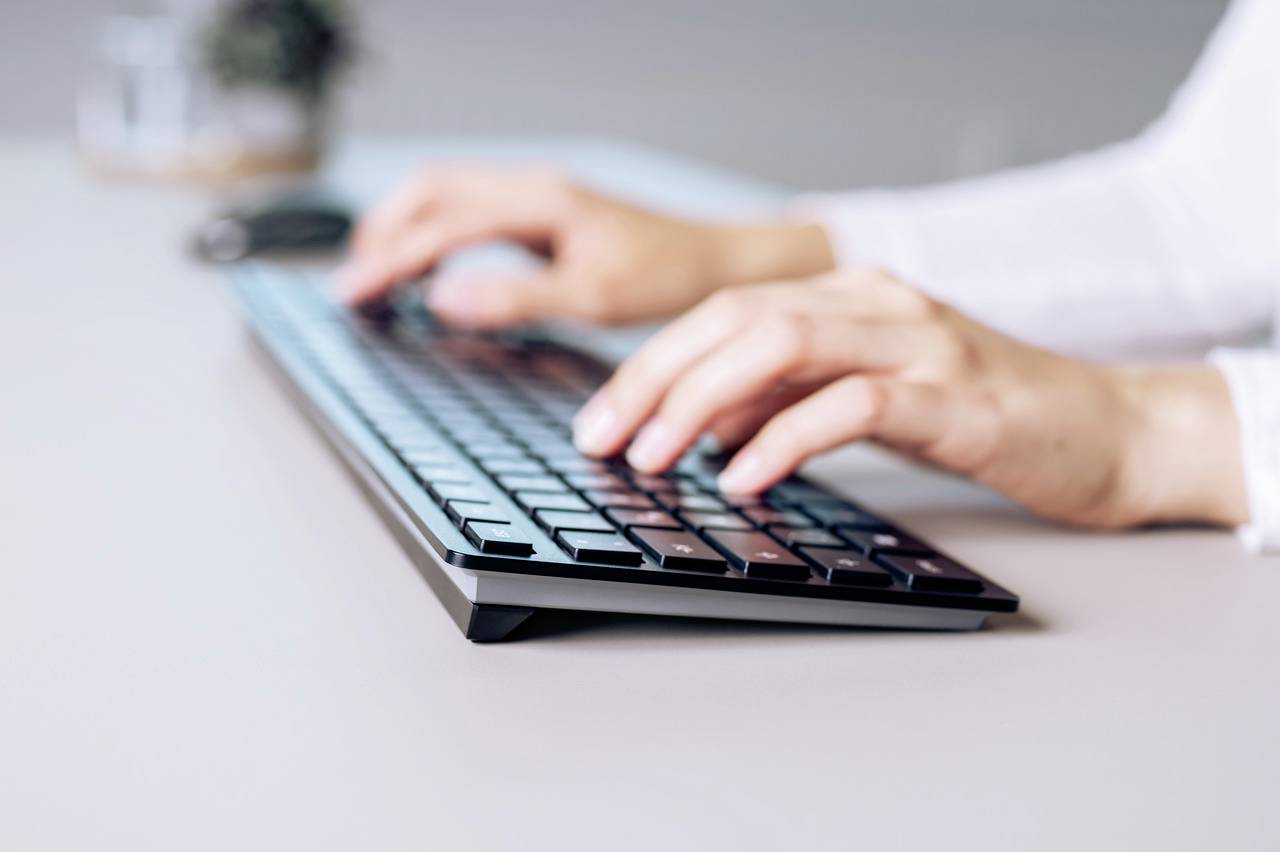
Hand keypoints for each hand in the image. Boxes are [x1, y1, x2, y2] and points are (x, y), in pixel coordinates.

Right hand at [337, 165, 833, 328]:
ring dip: (404, 228)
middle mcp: (531, 186)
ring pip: (445, 194)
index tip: (354, 294)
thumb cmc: (662, 277)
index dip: (391, 260)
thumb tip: (440, 300)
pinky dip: (433, 233)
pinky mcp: (541, 211)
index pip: (442, 225)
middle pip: (430, 192)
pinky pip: (469, 209)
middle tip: (354, 287)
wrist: (710, 261)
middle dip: (383, 235)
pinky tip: (428, 268)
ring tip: (374, 276)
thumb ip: (513, 298)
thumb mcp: (590, 298)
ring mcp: (535, 195)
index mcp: (539, 201)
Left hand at [572, 268, 1247, 529]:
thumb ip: (786, 400)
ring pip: (780, 342)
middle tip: (603, 442)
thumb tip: (696, 425)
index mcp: (849, 294)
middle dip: (654, 380)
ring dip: (699, 402)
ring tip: (653, 458)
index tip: (599, 421)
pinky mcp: (953, 393)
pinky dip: (782, 440)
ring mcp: (917, 340)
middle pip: (735, 318)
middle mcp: (876, 299)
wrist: (1106, 432)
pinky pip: (850, 404)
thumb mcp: (864, 401)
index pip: (723, 312)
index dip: (650, 364)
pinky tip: (743, 479)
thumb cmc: (980, 418)